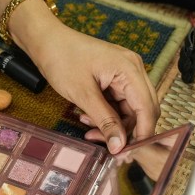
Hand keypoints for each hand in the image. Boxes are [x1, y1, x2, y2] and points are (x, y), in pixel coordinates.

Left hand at [31, 24, 159, 152]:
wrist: (46, 41)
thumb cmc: (62, 58)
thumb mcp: (83, 94)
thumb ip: (105, 120)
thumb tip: (119, 145)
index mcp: (130, 69)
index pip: (148, 108)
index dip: (142, 134)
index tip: (129, 153)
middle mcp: (133, 70)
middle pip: (142, 110)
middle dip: (126, 131)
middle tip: (108, 147)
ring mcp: (124, 74)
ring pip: (130, 110)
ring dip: (113, 125)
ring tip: (90, 131)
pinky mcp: (115, 78)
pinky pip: (118, 103)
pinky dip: (106, 115)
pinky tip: (88, 118)